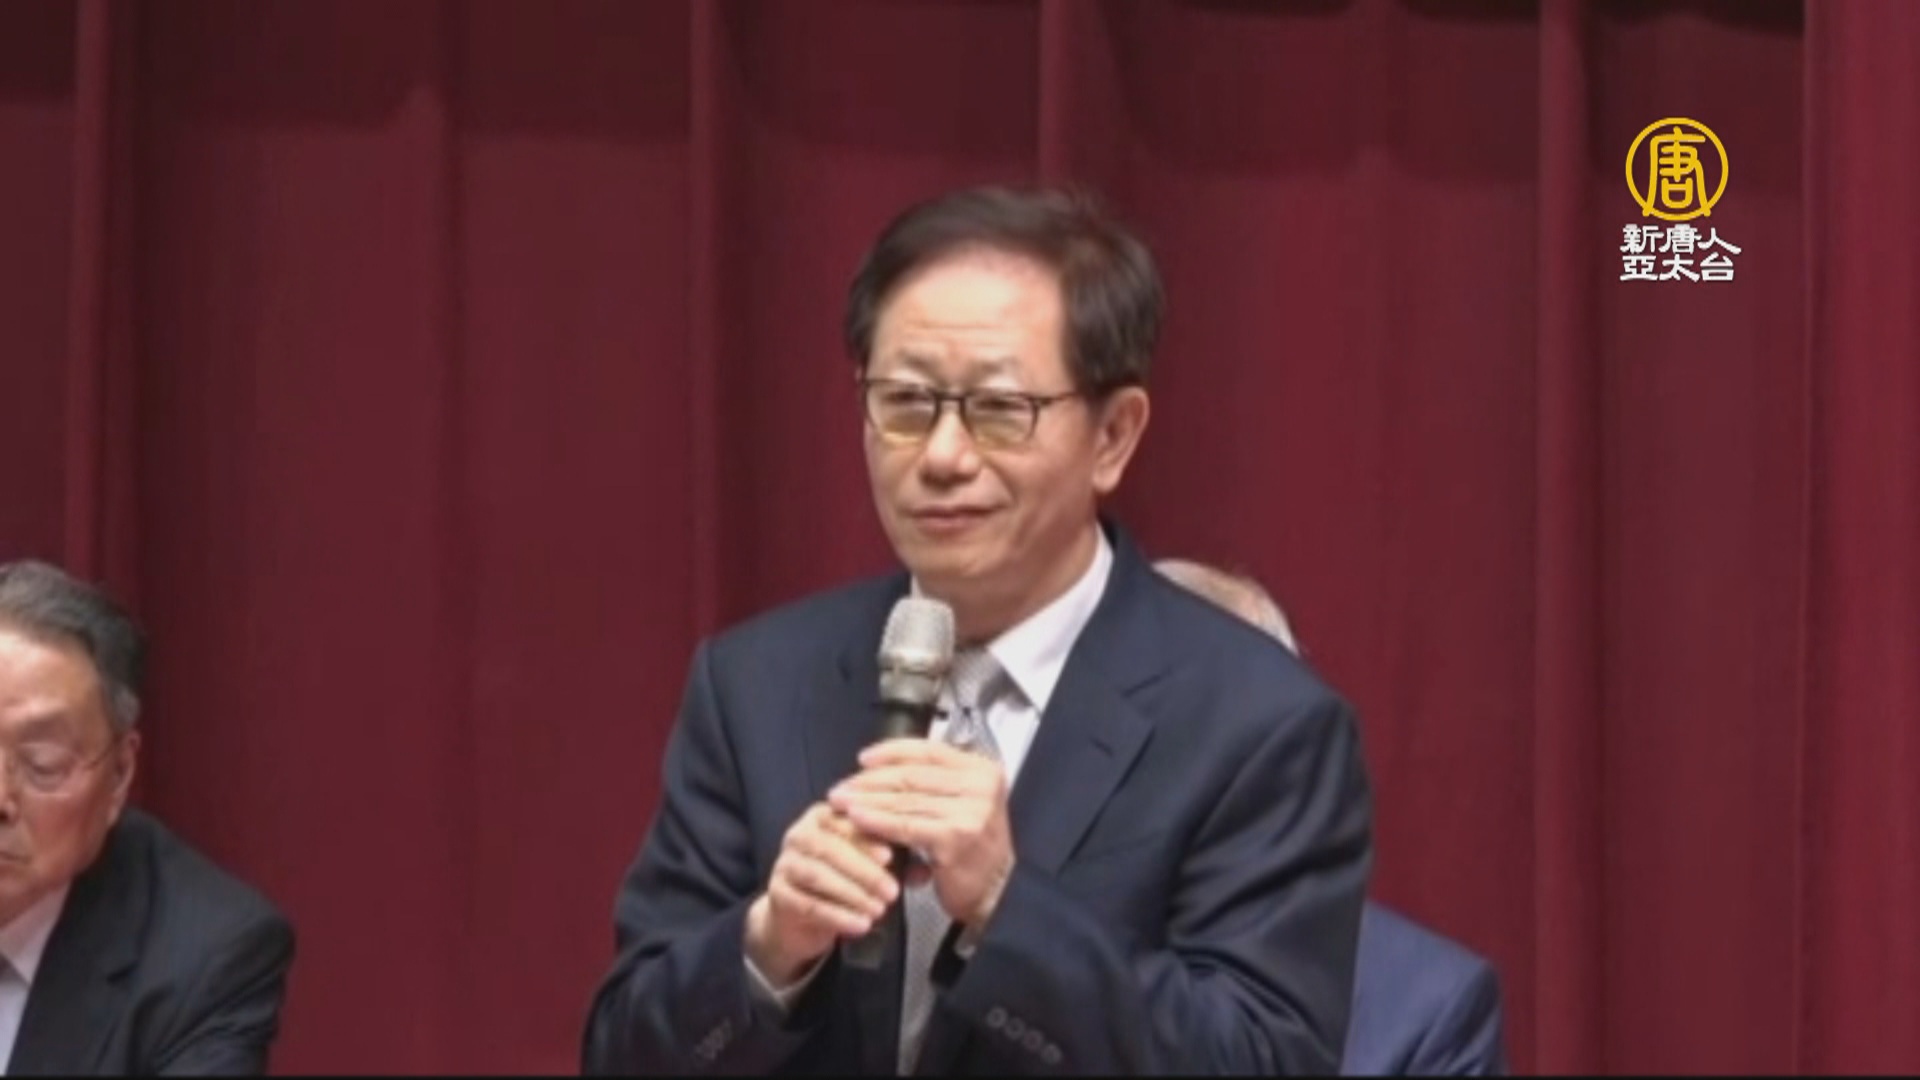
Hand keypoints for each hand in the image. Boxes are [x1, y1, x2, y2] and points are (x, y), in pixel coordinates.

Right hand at [745, 802, 898, 984]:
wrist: (801, 915)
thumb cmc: (843, 879)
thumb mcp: (871, 865)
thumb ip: (899, 861)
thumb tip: (926, 870)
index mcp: (824, 816)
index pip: (845, 821)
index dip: (868, 838)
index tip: (891, 856)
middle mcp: (800, 834)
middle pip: (829, 848)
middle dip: (864, 871)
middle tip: (892, 891)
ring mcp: (785, 864)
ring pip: (817, 875)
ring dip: (851, 894)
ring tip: (879, 910)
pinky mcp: (778, 894)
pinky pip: (807, 904)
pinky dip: (837, 915)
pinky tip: (860, 925)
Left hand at [828, 738, 1014, 929]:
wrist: (996, 890)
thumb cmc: (973, 849)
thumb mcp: (962, 804)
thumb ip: (933, 784)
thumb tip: (880, 770)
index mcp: (981, 770)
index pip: (929, 750)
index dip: (892, 752)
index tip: (864, 759)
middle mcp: (980, 785)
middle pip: (913, 775)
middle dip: (871, 780)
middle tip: (843, 786)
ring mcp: (970, 811)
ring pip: (905, 799)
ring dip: (867, 799)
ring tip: (841, 801)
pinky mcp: (955, 836)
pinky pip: (906, 825)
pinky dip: (878, 821)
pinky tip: (858, 818)